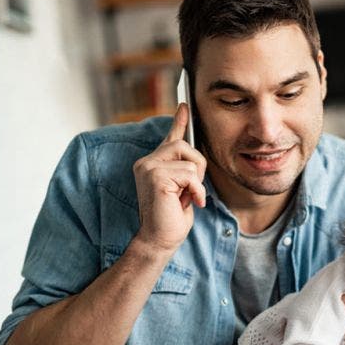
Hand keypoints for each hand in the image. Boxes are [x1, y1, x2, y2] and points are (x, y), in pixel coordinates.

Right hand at [132, 104, 207, 253]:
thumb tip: (195, 154)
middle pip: (184, 145)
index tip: (185, 105)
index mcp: (153, 164)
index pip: (169, 138)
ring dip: (196, 182)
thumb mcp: (183, 188)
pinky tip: (189, 203)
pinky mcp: (155, 176)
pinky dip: (196, 190)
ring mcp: (148, 167)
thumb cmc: (172, 218)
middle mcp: (146, 162)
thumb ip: (186, 170)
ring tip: (186, 198)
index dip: (179, 121)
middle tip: (193, 189)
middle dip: (198, 167)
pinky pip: (190, 174)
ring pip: (190, 160)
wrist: (159, 239)